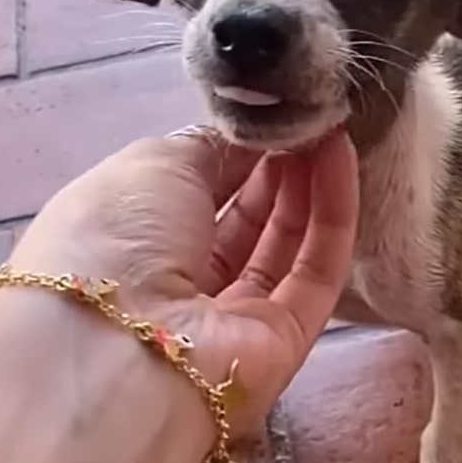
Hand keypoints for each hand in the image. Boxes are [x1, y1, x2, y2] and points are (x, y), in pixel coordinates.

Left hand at [12, 129, 358, 430]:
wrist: (121, 348)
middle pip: (244, 217)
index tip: (272, 114)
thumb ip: (202, 148)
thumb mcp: (149, 165)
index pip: (196, 189)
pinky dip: (333, 214)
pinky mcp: (284, 340)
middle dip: (277, 165)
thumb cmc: (118, 237)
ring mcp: (234, 315)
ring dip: (308, 183)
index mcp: (134, 238)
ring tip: (332, 129)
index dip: (236, 152)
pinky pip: (316, 271)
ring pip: (284, 243)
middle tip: (310, 117)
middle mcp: (180, 279)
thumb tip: (239, 142)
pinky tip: (343, 160)